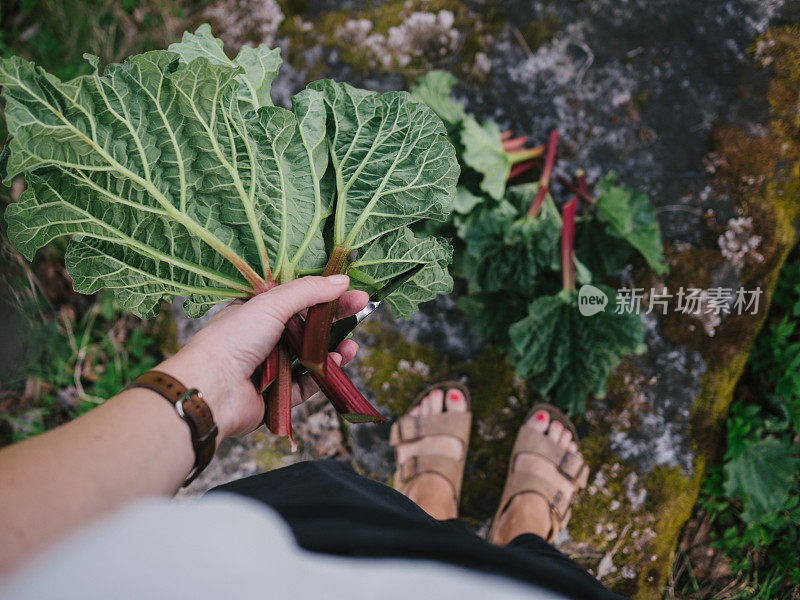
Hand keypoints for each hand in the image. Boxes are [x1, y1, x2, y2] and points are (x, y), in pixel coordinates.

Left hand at [157, 275, 368, 441]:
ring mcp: (271, 368)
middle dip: (335, 320)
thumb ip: (309, 292)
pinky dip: (322, 375)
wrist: (211, 389)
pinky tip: (335, 364)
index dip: (326, 294)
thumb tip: (342, 280)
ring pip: (310, 357)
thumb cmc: (233, 340)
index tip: (353, 291)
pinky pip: (307, 384)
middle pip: (308, 327)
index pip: (298, 299)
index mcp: (256, 312)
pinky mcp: (277, 396)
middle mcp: (263, 339)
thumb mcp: (272, 304)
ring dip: (333, 350)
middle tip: (362, 310)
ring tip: (350, 347)